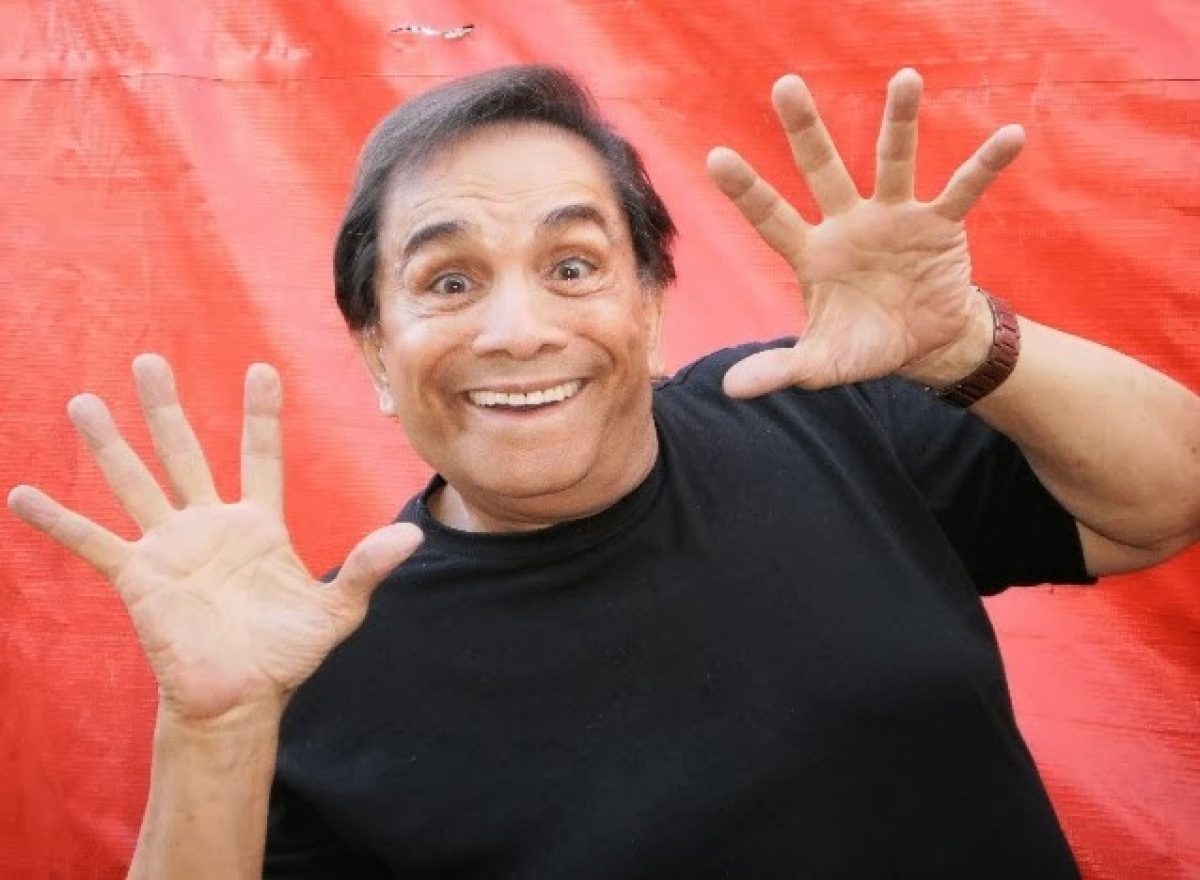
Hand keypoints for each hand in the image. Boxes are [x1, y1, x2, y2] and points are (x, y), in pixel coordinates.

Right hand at [8, 355, 421, 722]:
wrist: (241, 700)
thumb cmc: (287, 654)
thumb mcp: (336, 610)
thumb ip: (367, 568)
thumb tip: (415, 534)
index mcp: (259, 525)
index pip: (260, 456)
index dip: (261, 414)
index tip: (262, 368)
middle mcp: (210, 525)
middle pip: (184, 453)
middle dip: (166, 409)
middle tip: (148, 361)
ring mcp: (170, 548)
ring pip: (135, 484)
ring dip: (109, 445)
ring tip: (84, 402)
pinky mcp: (138, 579)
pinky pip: (92, 544)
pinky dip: (58, 521)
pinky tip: (23, 495)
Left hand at [707, 68, 1023, 396]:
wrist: (924, 346)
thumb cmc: (863, 347)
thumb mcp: (821, 364)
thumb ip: (779, 369)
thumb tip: (728, 389)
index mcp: (812, 252)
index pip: (771, 217)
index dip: (746, 190)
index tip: (715, 156)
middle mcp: (848, 223)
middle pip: (823, 169)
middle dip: (805, 130)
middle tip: (785, 85)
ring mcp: (894, 218)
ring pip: (894, 161)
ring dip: (899, 122)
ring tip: (905, 79)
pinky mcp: (940, 225)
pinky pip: (964, 189)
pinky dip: (986, 165)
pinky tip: (1011, 137)